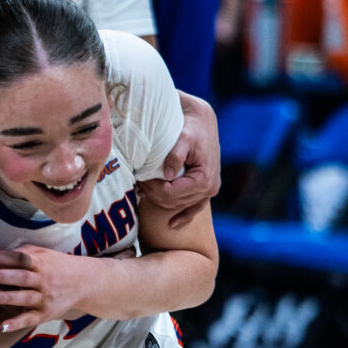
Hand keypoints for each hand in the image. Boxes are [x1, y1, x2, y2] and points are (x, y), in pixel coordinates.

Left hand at [0, 245, 92, 331]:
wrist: (85, 282)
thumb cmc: (56, 265)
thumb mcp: (41, 253)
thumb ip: (19, 253)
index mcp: (39, 262)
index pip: (16, 257)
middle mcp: (43, 280)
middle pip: (19, 277)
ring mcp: (45, 297)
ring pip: (24, 297)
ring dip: (6, 297)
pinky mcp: (46, 313)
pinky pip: (31, 319)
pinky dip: (17, 323)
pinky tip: (3, 326)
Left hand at [141, 96, 220, 227]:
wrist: (202, 122)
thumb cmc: (191, 128)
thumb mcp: (183, 138)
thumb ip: (175, 155)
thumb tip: (168, 175)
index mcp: (204, 178)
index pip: (171, 194)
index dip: (152, 189)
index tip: (139, 178)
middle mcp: (209, 188)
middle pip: (172, 202)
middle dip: (153, 193)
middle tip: (137, 181)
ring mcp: (208, 192)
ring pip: (178, 205)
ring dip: (160, 200)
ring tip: (143, 188)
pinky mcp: (205, 190)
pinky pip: (194, 209)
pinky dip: (183, 217)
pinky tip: (172, 225)